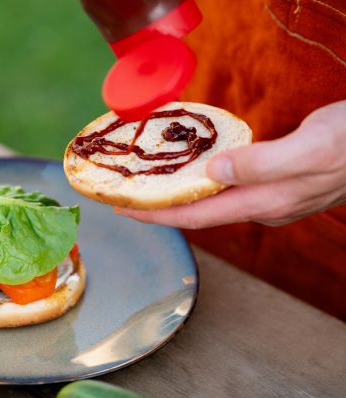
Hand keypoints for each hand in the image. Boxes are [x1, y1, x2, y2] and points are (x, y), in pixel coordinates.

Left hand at [114, 100, 345, 227]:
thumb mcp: (310, 147)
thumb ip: (262, 163)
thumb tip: (214, 173)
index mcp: (263, 200)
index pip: (195, 215)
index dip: (156, 214)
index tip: (122, 209)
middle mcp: (262, 206)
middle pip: (197, 213)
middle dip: (159, 208)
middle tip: (126, 196)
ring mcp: (270, 198)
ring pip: (211, 202)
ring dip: (178, 196)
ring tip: (150, 186)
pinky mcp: (276, 185)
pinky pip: (227, 190)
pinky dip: (202, 183)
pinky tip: (194, 172)